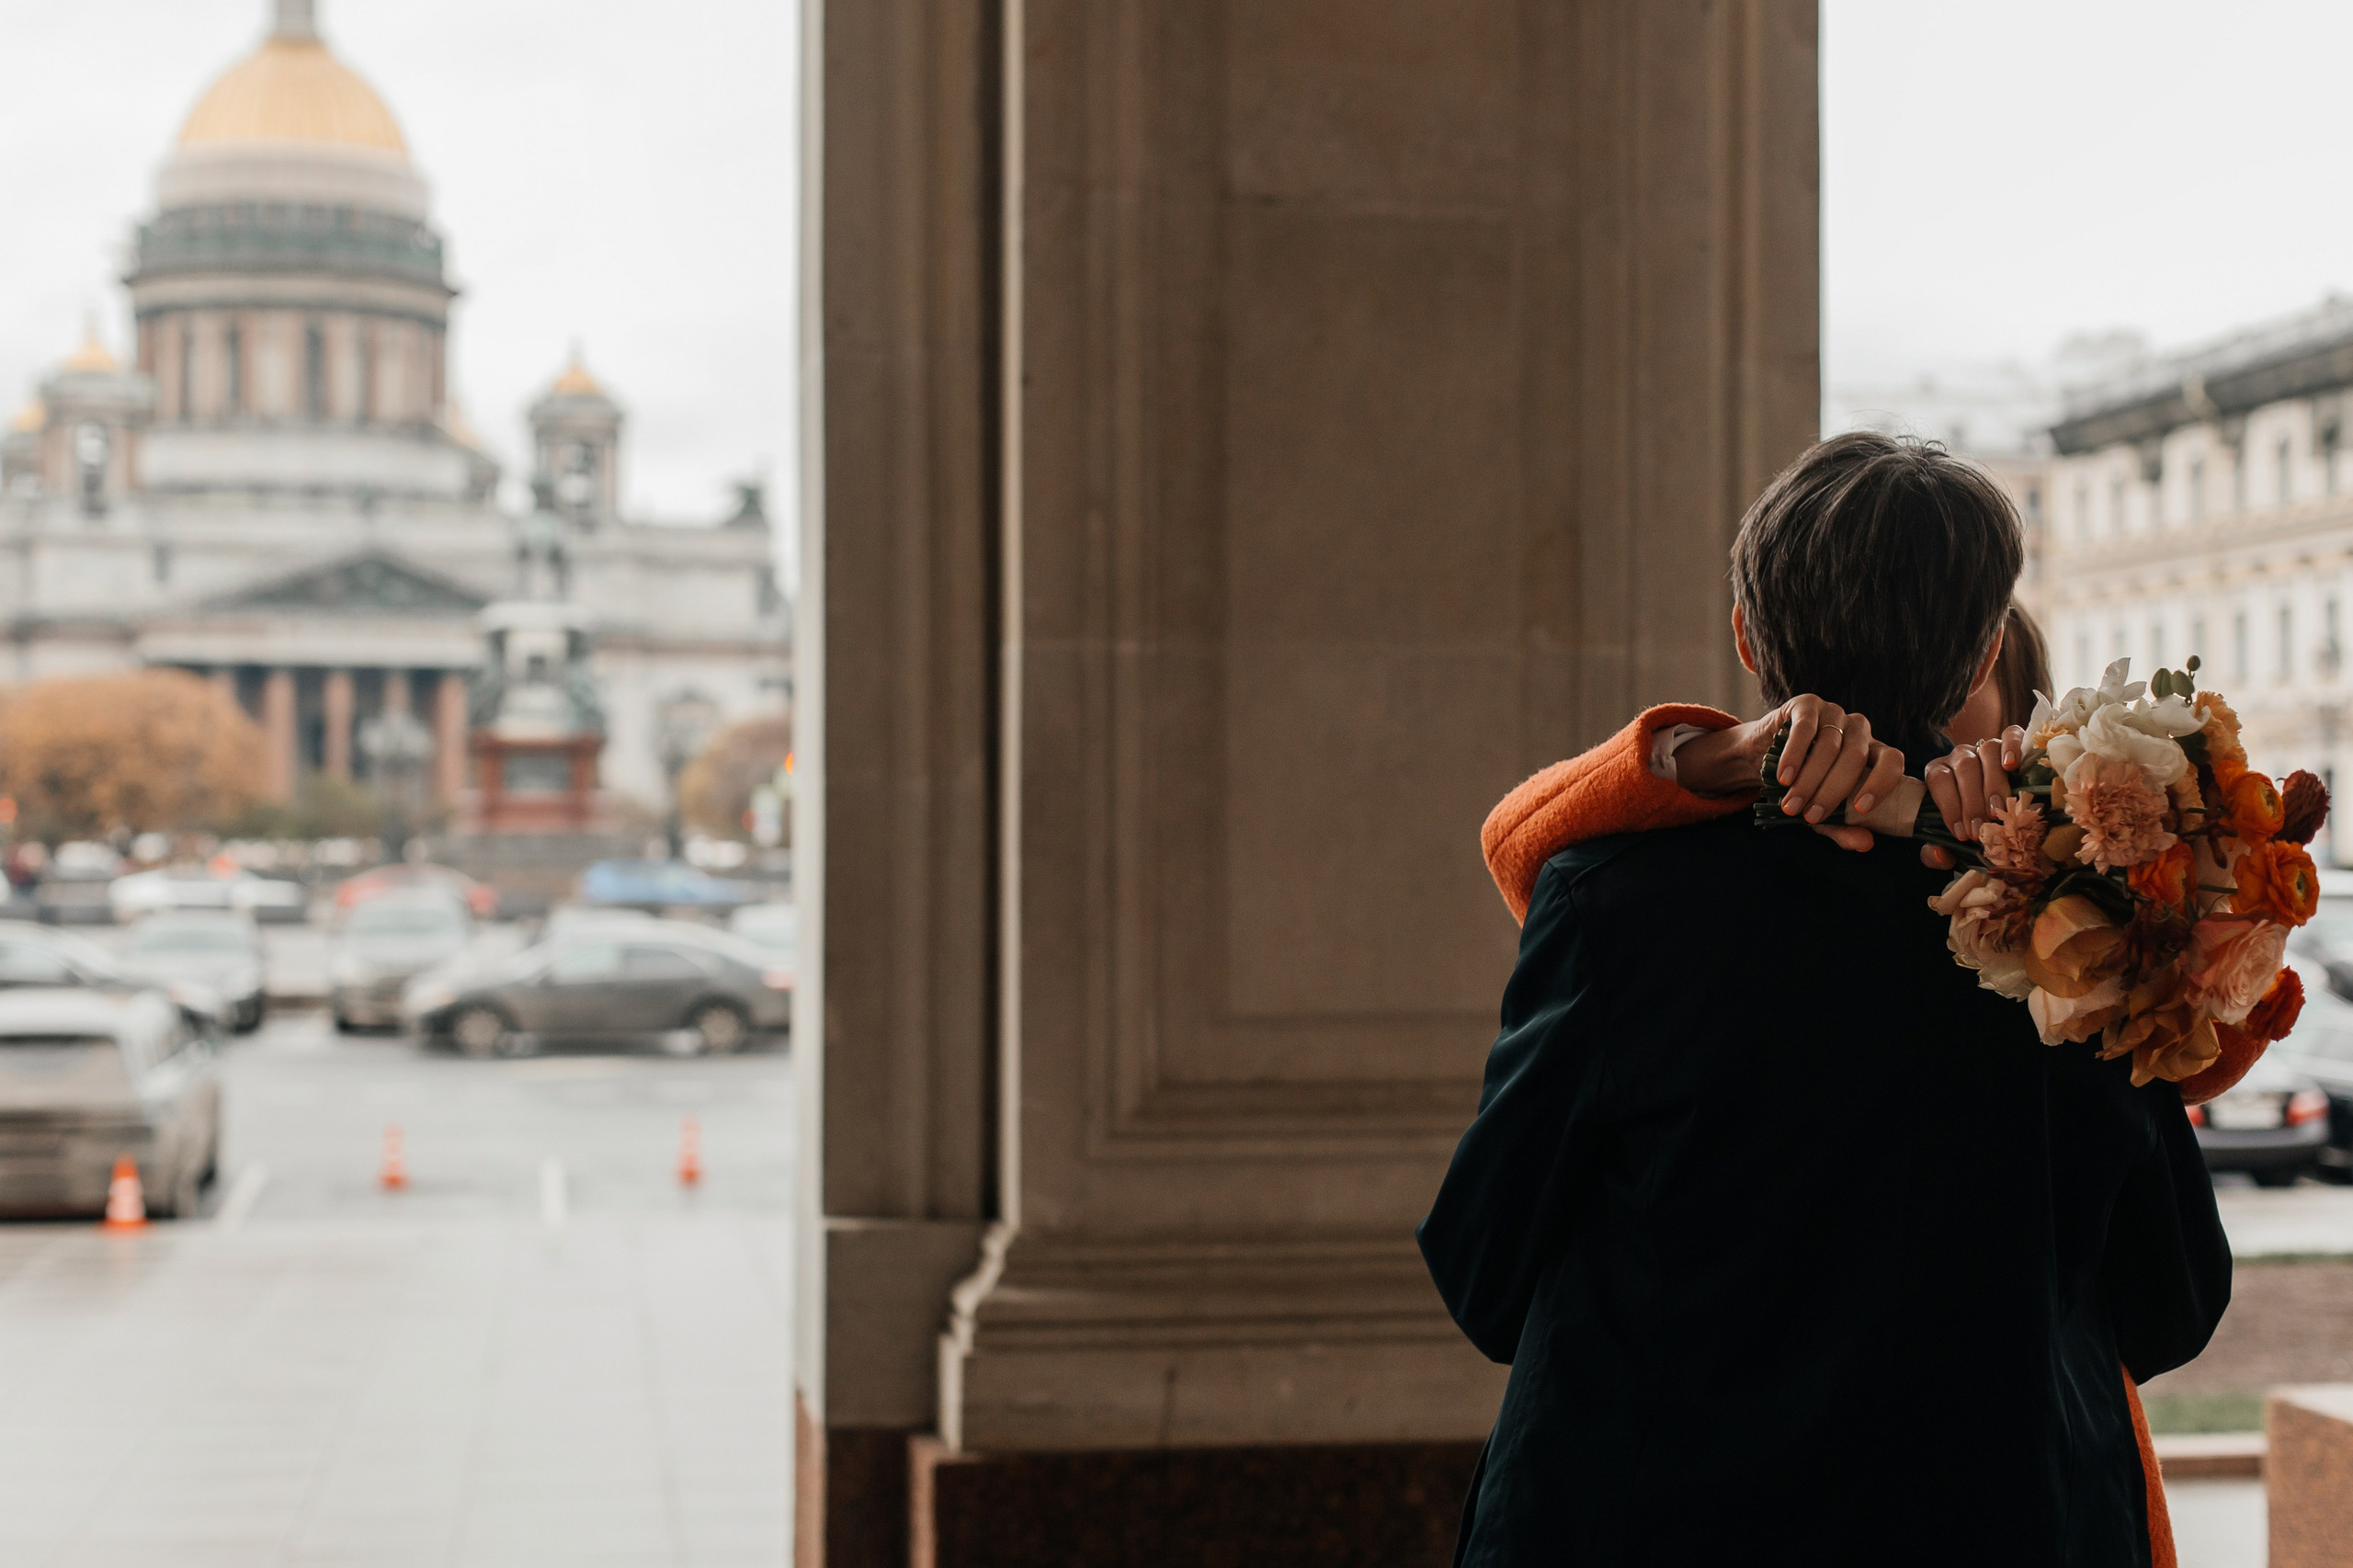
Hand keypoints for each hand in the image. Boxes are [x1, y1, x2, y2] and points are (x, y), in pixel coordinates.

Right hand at [1675, 695, 1905, 822]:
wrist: (1761, 757)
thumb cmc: (1801, 785)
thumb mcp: (1822, 812)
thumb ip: (1844, 828)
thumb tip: (1867, 844)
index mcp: (1872, 753)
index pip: (1892, 761)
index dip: (1881, 783)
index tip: (1860, 808)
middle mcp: (1859, 730)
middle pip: (1855, 757)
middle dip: (1832, 791)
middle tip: (1809, 815)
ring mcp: (1834, 713)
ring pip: (1829, 745)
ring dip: (1809, 779)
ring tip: (1791, 803)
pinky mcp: (1807, 704)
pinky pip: (1805, 728)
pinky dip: (1794, 755)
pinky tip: (1784, 777)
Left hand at [1920, 737, 2012, 868]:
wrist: (1990, 800)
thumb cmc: (1968, 822)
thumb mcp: (1950, 836)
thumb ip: (1935, 850)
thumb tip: (1938, 856)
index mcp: (1938, 772)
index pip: (1939, 781)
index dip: (1949, 806)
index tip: (1962, 833)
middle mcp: (1959, 755)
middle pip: (1964, 769)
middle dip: (1972, 802)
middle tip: (1981, 828)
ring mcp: (1983, 745)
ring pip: (1987, 752)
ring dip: (1993, 783)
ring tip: (1998, 810)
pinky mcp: (2008, 739)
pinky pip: (2010, 734)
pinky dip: (2012, 747)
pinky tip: (2013, 766)